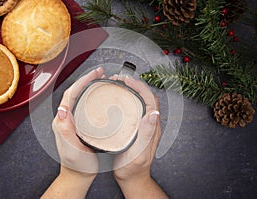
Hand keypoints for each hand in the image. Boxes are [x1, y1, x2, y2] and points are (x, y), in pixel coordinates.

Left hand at [42, 67, 104, 198]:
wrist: (78, 175)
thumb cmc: (76, 164)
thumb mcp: (71, 148)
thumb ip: (65, 130)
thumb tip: (62, 110)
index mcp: (62, 121)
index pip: (71, 94)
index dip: (82, 81)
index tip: (95, 75)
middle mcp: (66, 118)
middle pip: (75, 92)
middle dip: (87, 80)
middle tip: (100, 73)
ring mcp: (73, 121)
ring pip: (80, 98)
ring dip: (89, 86)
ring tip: (101, 80)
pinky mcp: (80, 125)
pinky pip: (85, 106)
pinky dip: (92, 97)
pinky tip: (101, 97)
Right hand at [113, 76, 167, 198]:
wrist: (131, 177)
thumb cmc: (133, 168)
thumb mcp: (139, 153)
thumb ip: (147, 135)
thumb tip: (154, 113)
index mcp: (151, 127)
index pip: (150, 100)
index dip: (140, 87)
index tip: (126, 80)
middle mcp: (148, 123)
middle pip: (145, 97)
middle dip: (134, 84)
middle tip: (119, 79)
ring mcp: (141, 124)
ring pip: (139, 101)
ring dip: (130, 90)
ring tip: (116, 85)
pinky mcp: (134, 127)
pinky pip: (132, 108)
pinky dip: (125, 99)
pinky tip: (115, 99)